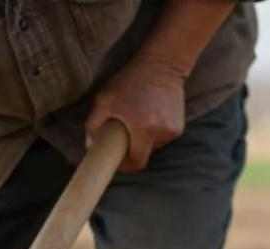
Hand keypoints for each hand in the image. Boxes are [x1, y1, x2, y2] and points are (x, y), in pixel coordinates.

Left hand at [86, 53, 186, 171]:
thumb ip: (93, 124)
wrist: (165, 61)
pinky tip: (149, 116)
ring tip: (137, 121)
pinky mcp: (179, 126)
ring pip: (152, 147)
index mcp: (144, 129)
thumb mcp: (105, 99)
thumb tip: (90, 146)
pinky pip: (160, 138)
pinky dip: (153, 132)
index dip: (125, 165)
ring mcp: (173, 130)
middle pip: (143, 155)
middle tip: (123, 136)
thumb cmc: (131, 80)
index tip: (117, 159)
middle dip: (132, 150)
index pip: (136, 163)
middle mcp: (162, 132)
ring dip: (142, 140)